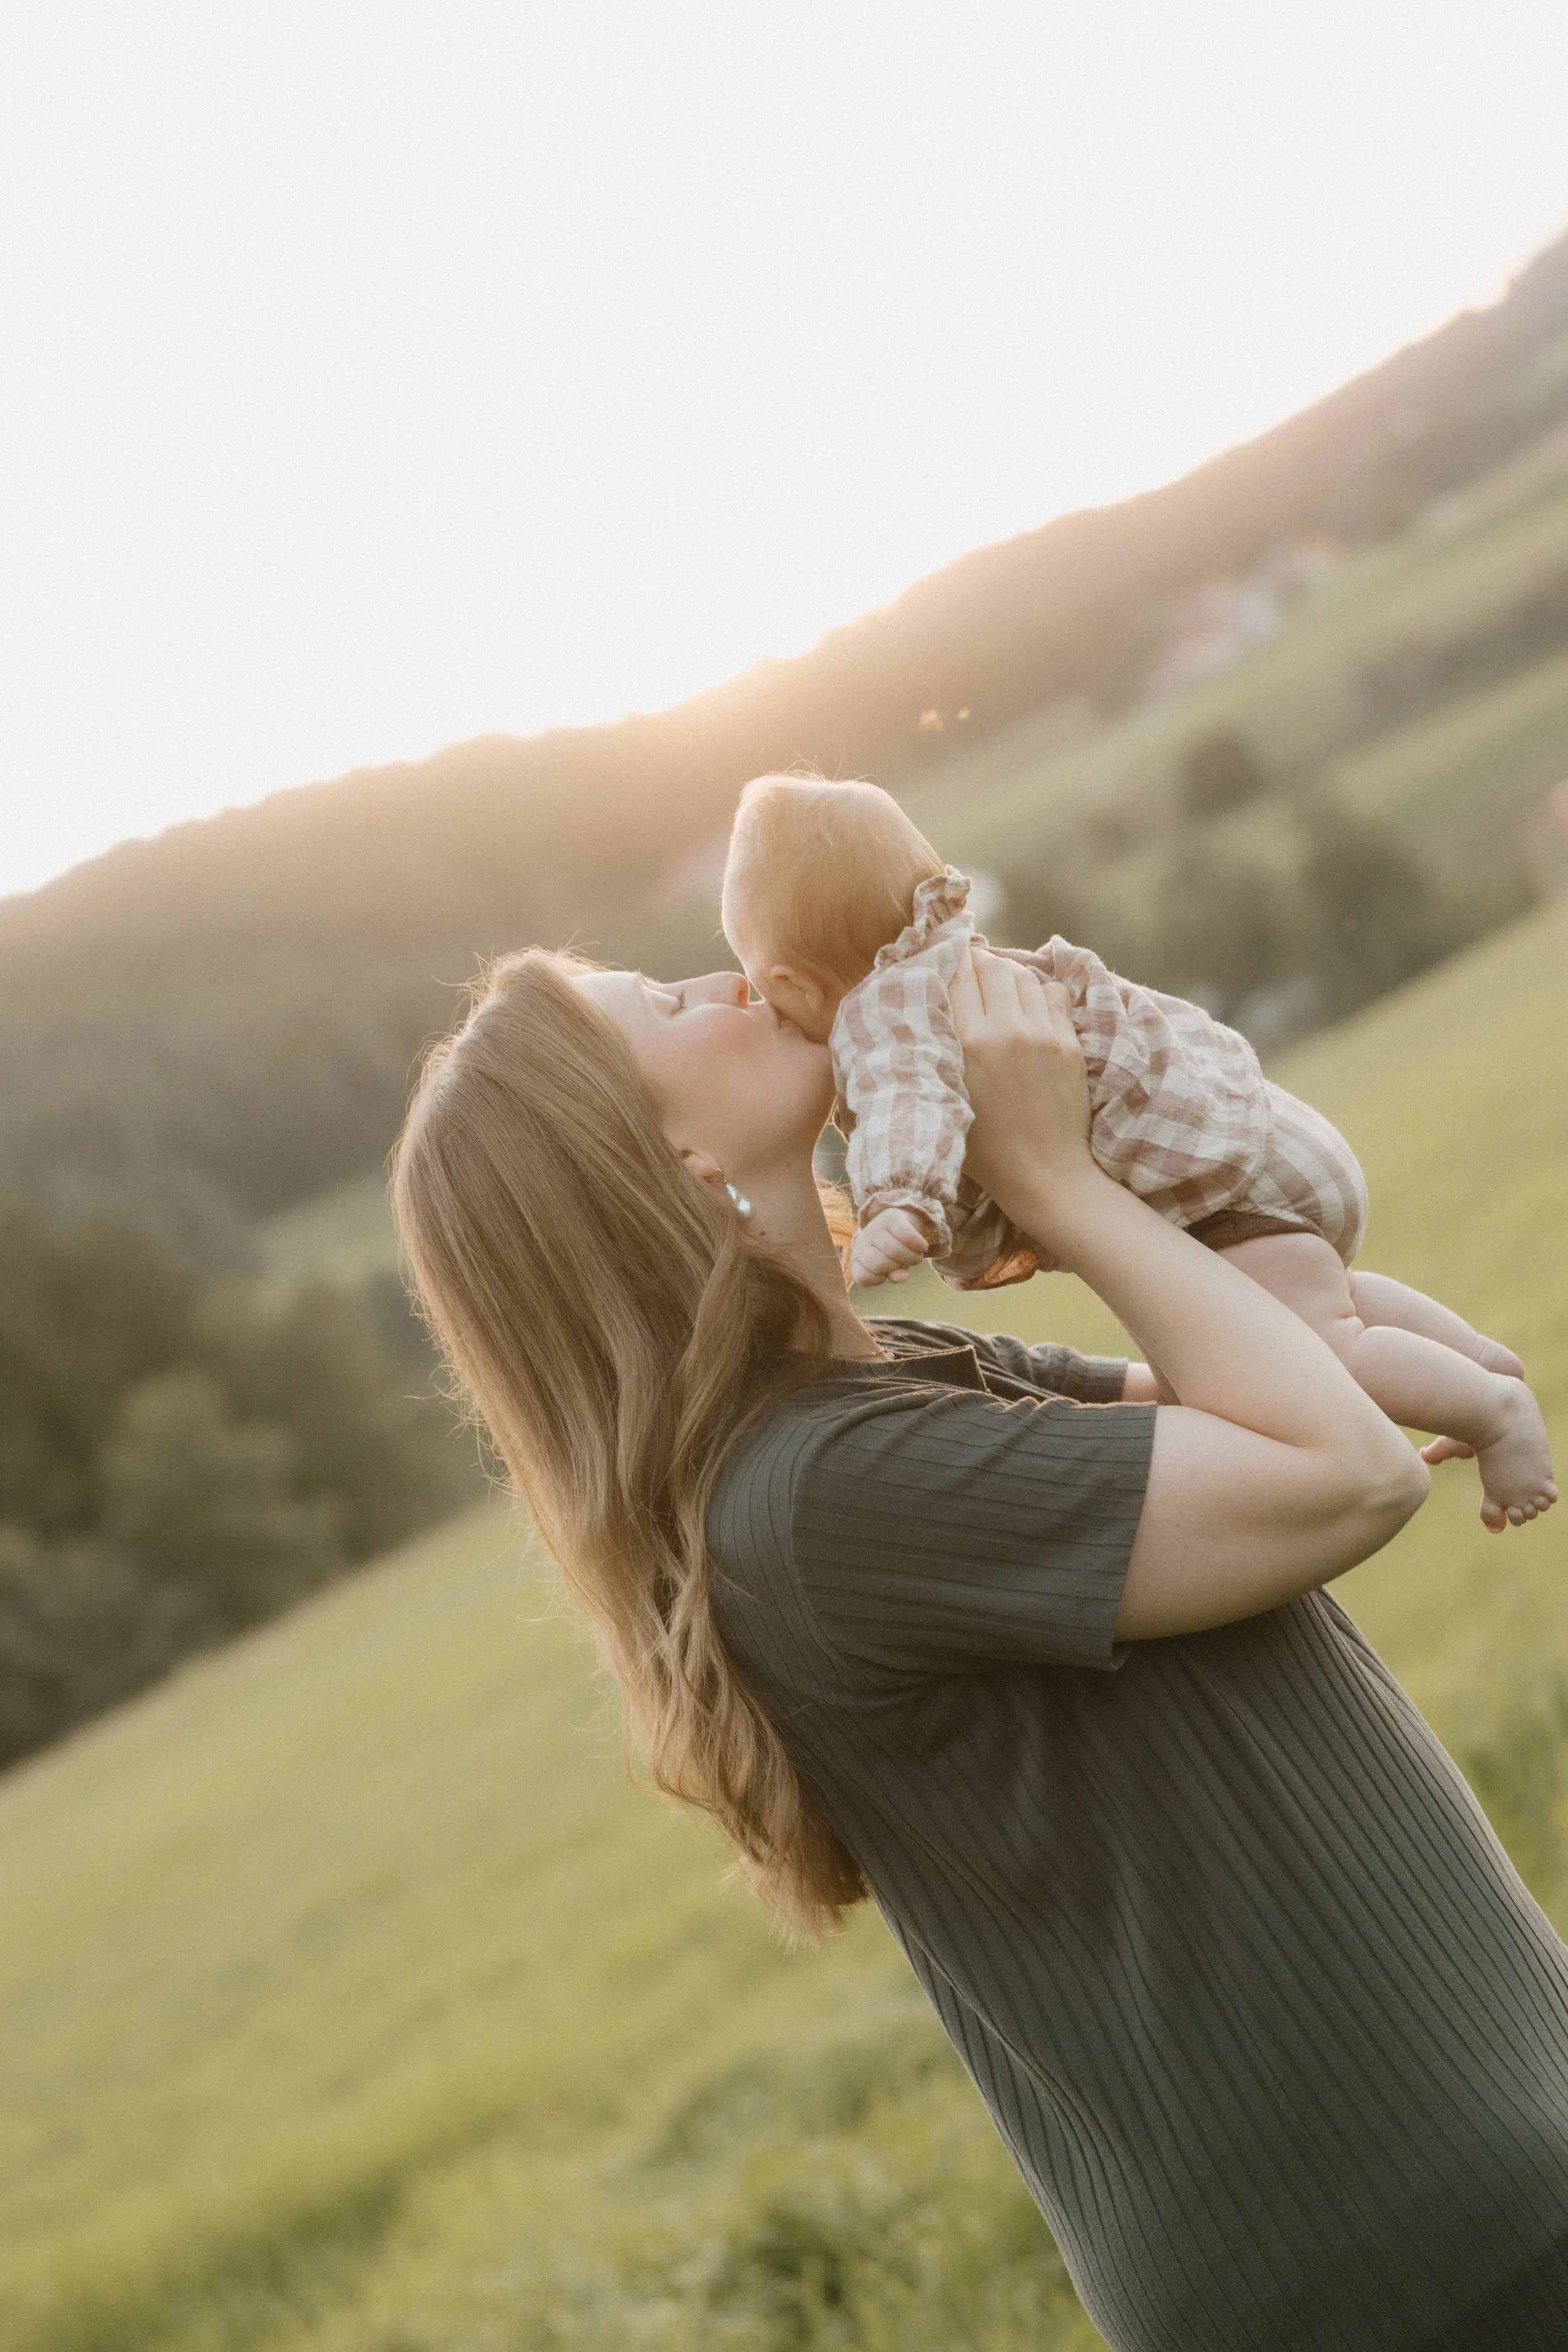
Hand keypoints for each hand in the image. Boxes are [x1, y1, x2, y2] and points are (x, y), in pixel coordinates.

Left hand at [851, 1206, 934, 1287]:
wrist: (898, 1221)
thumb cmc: (892, 1251)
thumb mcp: (891, 1267)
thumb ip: (894, 1276)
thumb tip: (903, 1277)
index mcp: (858, 1257)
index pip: (863, 1277)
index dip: (880, 1279)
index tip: (888, 1272)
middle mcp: (862, 1241)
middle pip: (881, 1264)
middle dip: (898, 1267)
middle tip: (907, 1263)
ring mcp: (875, 1228)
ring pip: (895, 1250)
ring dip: (913, 1258)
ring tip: (916, 1257)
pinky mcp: (890, 1217)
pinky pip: (907, 1236)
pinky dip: (919, 1245)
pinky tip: (923, 1247)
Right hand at [950, 948, 1092, 1222]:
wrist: (1044, 1174)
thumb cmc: (985, 1149)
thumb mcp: (947, 1096)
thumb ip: (942, 1049)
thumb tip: (936, 1005)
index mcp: (970, 1043)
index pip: (960, 977)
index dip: (952, 963)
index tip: (948, 961)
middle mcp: (1009, 1030)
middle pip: (994, 967)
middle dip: (980, 963)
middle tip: (973, 970)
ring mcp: (1045, 1034)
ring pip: (1026, 976)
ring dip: (1010, 975)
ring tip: (1000, 986)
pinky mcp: (1070, 1044)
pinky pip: (1056, 995)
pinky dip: (1041, 994)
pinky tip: (1031, 1008)